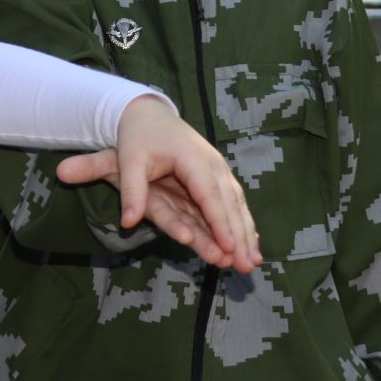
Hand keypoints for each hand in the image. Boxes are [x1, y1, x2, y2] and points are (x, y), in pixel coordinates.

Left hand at [57, 96, 260, 272]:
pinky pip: (234, 202)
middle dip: (239, 235)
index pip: (209, 195)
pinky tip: (251, 243)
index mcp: (193, 159)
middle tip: (246, 266)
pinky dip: (243, 223)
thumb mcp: (128, 160)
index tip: (229, 247)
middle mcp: (212, 165)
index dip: (220, 222)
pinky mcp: (217, 176)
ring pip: (236, 205)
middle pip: (229, 204)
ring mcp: (218, 170)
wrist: (149, 113)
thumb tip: (127, 222)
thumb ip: (130, 191)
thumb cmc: (137, 137)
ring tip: (253, 262)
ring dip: (246, 233)